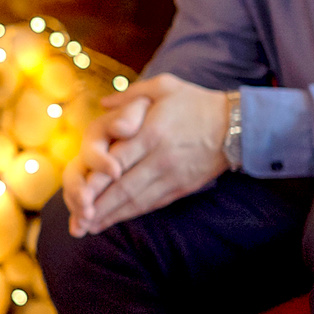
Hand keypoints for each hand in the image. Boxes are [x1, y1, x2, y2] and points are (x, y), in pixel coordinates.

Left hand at [64, 75, 229, 237]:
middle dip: (97, 206)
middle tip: (76, 219)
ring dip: (111, 216)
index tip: (78, 194)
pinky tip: (114, 220)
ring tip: (88, 227)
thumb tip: (103, 104)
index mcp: (151, 133)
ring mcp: (171, 175)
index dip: (96, 181)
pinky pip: (152, 204)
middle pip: (122, 187)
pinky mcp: (181, 187)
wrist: (237, 125)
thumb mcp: (164, 86)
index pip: (117, 162)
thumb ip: (131, 96)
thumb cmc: (196, 102)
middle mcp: (159, 158)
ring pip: (136, 201)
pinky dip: (131, 214)